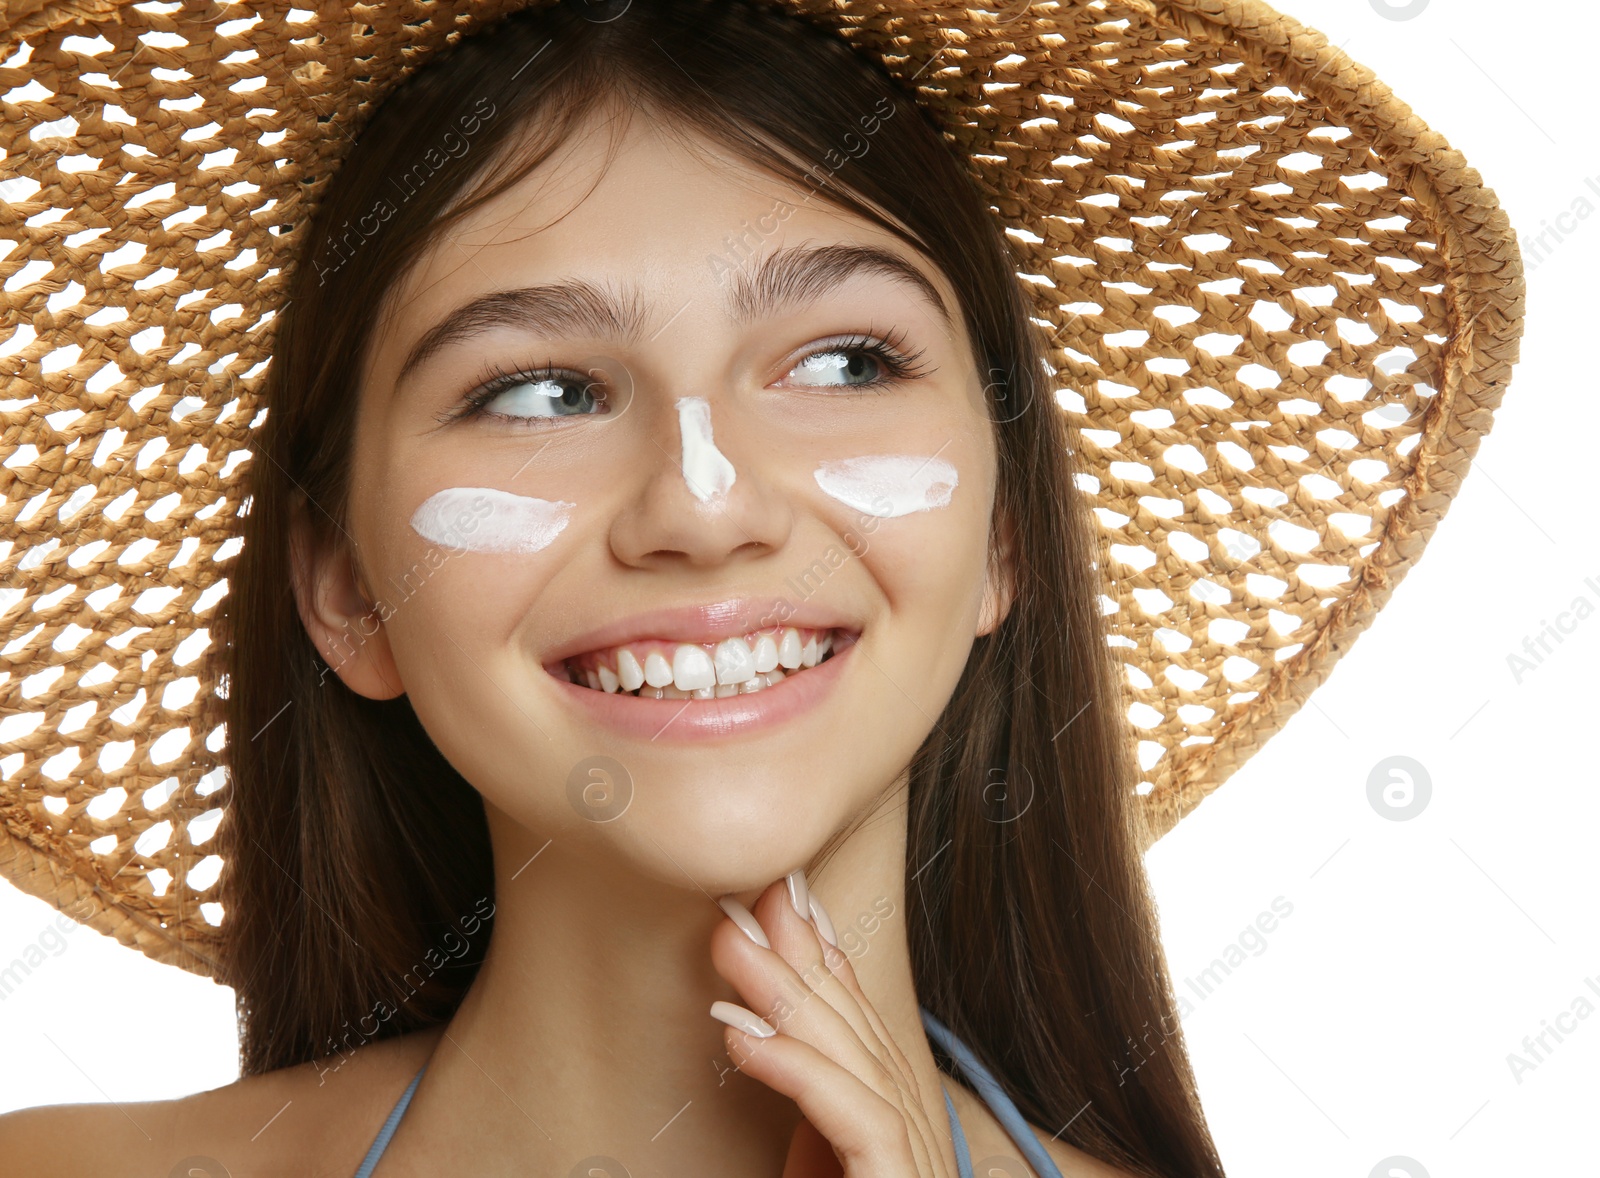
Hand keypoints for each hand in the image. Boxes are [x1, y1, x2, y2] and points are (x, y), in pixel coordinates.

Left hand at [708, 873, 955, 1177]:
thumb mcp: (819, 1163)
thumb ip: (808, 1109)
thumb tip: (757, 1030)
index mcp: (901, 1123)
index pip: (864, 1026)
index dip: (824, 959)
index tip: (778, 906)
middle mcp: (920, 1134)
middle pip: (858, 1028)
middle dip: (802, 956)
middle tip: (751, 898)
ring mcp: (919, 1160)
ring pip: (855, 1059)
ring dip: (785, 995)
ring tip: (733, 945)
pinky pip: (858, 1117)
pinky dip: (798, 1069)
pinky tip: (744, 1036)